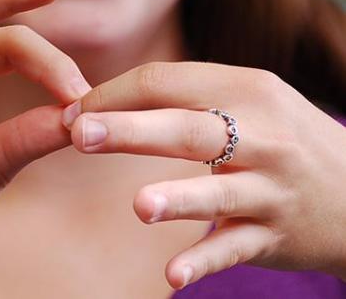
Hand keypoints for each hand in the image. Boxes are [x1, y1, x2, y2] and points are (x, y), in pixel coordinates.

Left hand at [62, 62, 345, 288]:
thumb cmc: (282, 133)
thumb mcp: (249, 98)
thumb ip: (188, 97)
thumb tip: (112, 103)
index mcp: (245, 89)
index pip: (167, 82)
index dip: (115, 95)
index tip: (75, 112)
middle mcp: (262, 135)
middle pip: (187, 128)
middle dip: (131, 130)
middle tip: (80, 134)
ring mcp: (270, 188)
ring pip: (218, 192)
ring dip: (177, 199)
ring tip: (140, 205)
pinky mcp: (276, 234)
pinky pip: (236, 248)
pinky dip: (205, 260)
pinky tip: (173, 274)